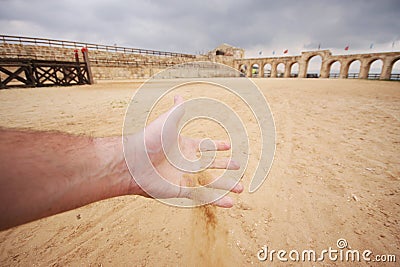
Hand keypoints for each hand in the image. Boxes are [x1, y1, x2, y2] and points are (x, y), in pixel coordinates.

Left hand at [125, 96, 242, 206]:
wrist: (135, 161)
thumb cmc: (151, 139)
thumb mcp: (168, 120)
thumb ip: (177, 110)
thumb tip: (179, 95)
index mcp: (184, 146)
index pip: (205, 146)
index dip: (217, 146)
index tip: (228, 145)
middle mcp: (186, 162)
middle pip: (210, 164)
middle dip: (224, 166)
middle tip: (237, 166)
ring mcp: (184, 177)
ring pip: (210, 182)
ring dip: (226, 185)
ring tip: (241, 188)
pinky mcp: (181, 191)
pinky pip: (203, 196)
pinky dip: (217, 200)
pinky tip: (229, 203)